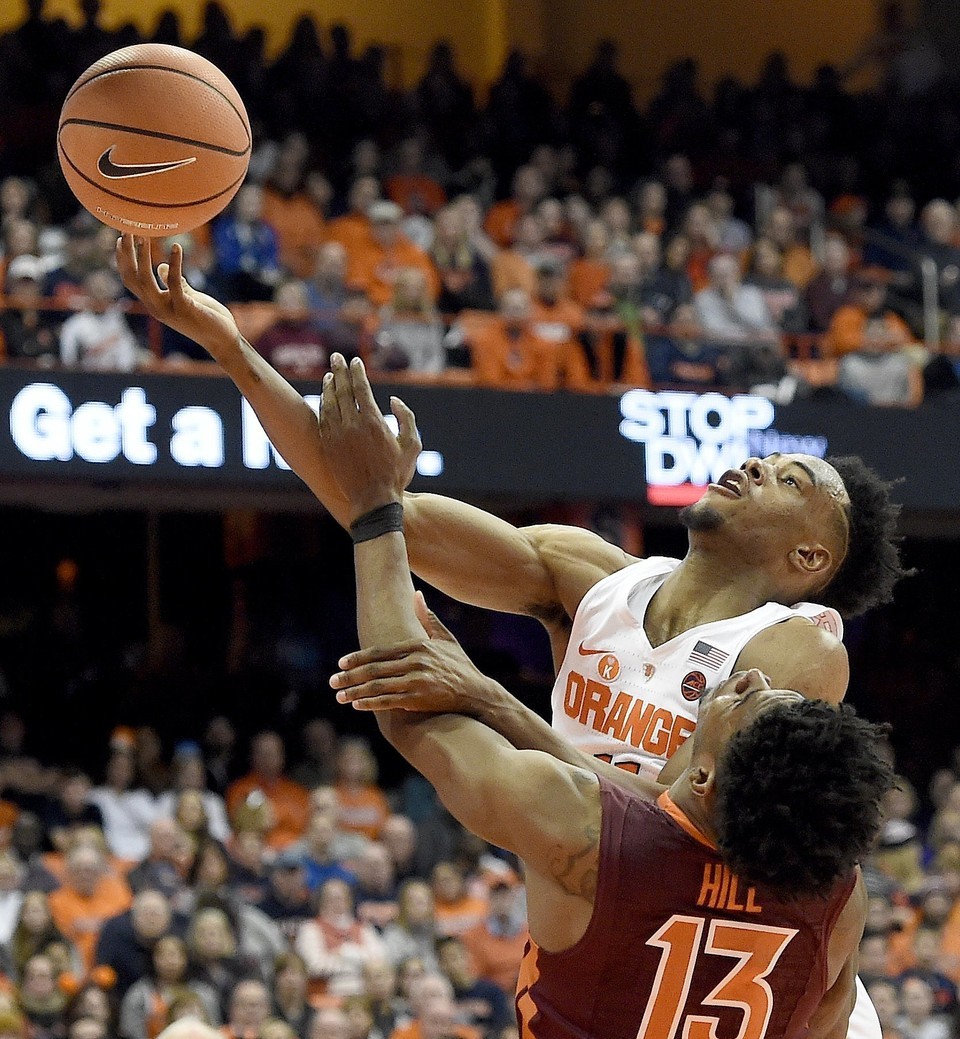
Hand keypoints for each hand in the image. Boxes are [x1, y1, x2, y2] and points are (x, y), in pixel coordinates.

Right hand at [115, 235, 239, 359]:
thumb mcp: (187, 296)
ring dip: (143, 257)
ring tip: (144, 237)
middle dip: (127, 254)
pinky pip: (175, 282)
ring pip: (146, 280)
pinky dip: (175, 263)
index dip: (123, 260)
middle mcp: (156, 307)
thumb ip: (174, 283)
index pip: (131, 280)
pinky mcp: (184, 308)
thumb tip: (161, 267)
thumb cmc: (206, 317)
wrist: (222, 339)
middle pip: (133, 278)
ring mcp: (168, 309)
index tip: (121, 238)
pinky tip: (177, 246)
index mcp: (154, 303)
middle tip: (127, 231)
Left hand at [319, 353, 420, 517]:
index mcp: (373, 422)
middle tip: (336, 358)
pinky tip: (325, 398)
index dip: (356, 372)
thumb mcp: (412, 445)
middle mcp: (351, 425)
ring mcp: (336, 435)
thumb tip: (393, 400)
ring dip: (329, 386)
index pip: (361, 388)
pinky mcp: (328, 446)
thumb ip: (406, 418)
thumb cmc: (396, 473)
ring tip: (329, 376)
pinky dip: (323, 405)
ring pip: (329, 403)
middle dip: (339, 371)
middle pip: (342, 390)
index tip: (355, 362)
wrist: (372, 500)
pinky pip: (323, 419)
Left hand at [330, 593, 500, 712]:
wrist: (476, 692)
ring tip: (339, 696)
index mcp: (418, 646)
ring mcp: (416, 681)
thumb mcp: (445, 638)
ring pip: (378, 686)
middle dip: (350, 675)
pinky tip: (357, 705)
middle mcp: (415, 662)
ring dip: (355, 691)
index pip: (380, 651)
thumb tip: (416, 594)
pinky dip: (370, 703)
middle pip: (374, 669)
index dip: (358, 657)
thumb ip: (427, 617)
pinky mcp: (419, 700)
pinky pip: (388, 702)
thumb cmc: (459, 665)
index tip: (341, 662)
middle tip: (332, 680)